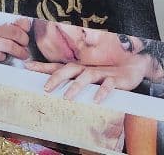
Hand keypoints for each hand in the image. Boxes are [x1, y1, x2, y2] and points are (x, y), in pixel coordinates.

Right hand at [0, 17, 30, 60]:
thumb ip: (3, 24)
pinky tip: (3, 57)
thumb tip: (25, 23)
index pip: (9, 22)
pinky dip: (3, 57)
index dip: (22, 28)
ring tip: (22, 54)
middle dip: (23, 41)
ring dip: (17, 52)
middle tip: (25, 46)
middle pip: (11, 34)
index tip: (26, 32)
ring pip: (6, 46)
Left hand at [24, 55, 151, 102]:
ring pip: (86, 77)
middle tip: (45, 88)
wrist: (136, 65)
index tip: (27, 66)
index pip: (58, 65)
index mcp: (80, 68)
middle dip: (56, 78)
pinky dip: (102, 92)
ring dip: (76, 87)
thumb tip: (56, 87)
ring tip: (67, 97)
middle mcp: (88, 68)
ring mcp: (102, 72)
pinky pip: (109, 85)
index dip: (43, 66)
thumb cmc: (109, 73)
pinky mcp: (117, 79)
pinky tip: (96, 99)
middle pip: (69, 70)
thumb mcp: (91, 77)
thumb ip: (75, 80)